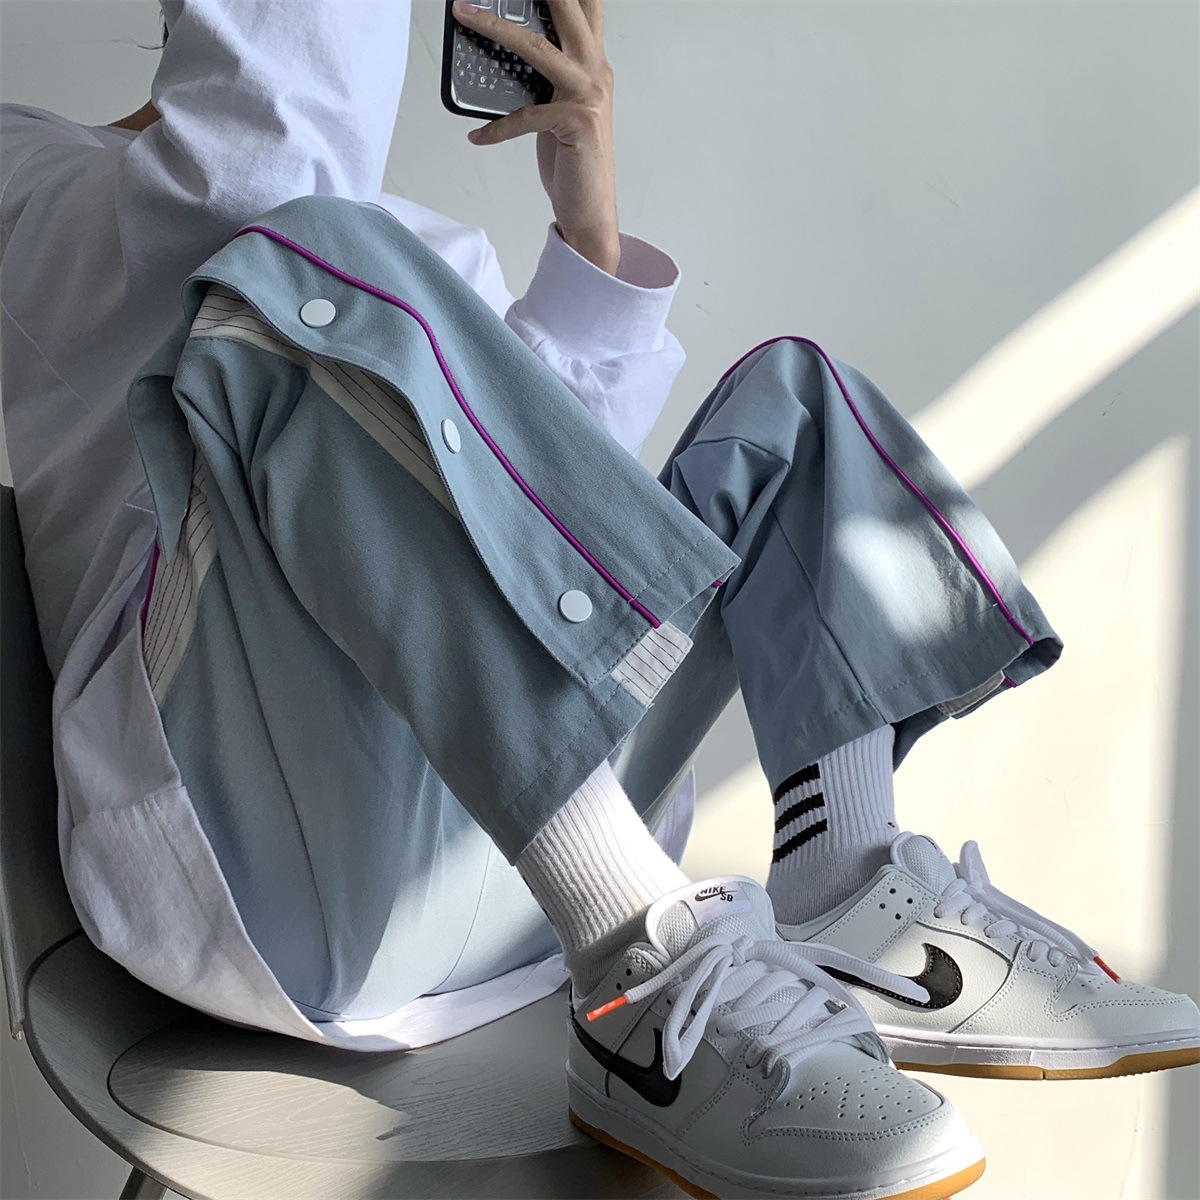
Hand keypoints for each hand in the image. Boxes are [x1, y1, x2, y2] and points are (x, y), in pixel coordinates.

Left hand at [451, 0, 619, 274]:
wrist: (591, 212)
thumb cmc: (573, 163)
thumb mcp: (559, 110)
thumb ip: (546, 79)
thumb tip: (509, 55)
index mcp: (594, 65)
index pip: (584, 9)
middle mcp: (596, 73)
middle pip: (567, 11)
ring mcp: (588, 97)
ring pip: (538, 49)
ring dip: (495, 27)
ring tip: (465, 13)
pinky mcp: (575, 124)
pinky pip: (524, 116)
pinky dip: (497, 127)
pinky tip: (478, 136)